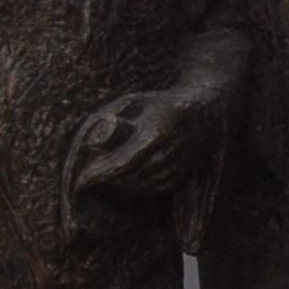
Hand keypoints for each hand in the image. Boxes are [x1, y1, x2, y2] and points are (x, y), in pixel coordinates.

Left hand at [68, 86, 219, 201]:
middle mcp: (168, 152)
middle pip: (131, 177)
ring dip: (123, 184)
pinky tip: (130, 179)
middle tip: (93, 176)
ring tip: (110, 177)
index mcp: (155, 133)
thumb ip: (113, 116)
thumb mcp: (137, 101)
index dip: (102, 173)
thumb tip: (90, 140)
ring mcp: (177, 164)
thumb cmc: (164, 103)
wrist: (204, 110)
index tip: (84, 177)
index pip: (123, 162)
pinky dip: (141, 187)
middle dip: (109, 180)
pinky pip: (156, 187)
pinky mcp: (181, 173)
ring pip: (143, 185)